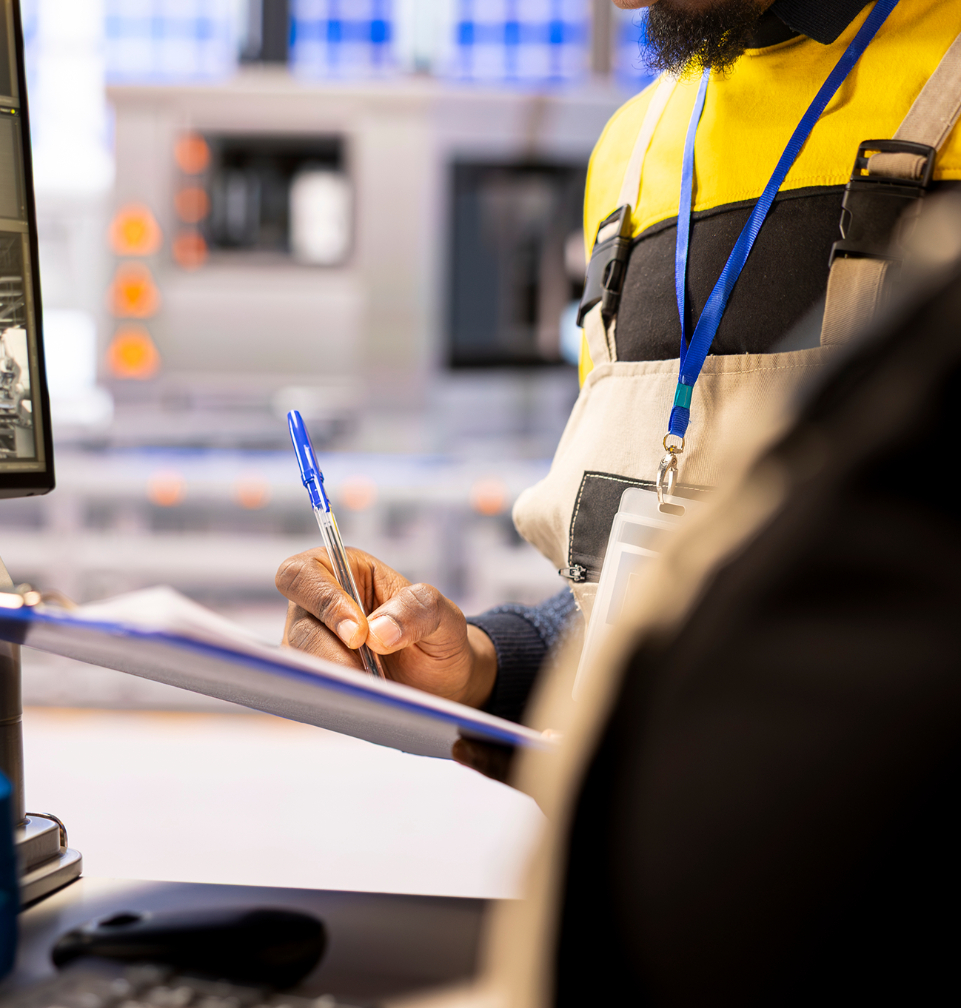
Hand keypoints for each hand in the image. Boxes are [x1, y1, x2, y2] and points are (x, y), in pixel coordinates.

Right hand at [275, 547, 497, 707]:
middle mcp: (318, 607)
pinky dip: (335, 699)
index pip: (303, 573)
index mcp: (344, 571)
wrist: (441, 681)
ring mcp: (312, 645)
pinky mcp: (315, 680)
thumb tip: (377, 632)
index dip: (323, 600)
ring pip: (300, 664)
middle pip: (299, 626)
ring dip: (336, 680)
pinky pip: (310, 691)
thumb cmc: (437, 637)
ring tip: (374, 691)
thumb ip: (419, 609)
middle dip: (331, 653)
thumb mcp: (445, 616)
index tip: (358, 634)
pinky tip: (362, 705)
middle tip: (367, 674)